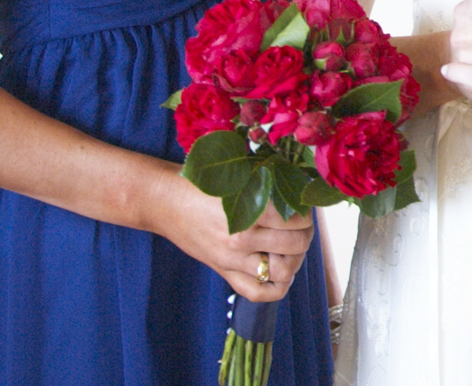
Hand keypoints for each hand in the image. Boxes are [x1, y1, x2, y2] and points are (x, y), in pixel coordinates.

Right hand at [149, 173, 314, 301]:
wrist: (164, 201)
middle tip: (303, 226)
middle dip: (306, 233)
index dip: (307, 212)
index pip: (297, 219)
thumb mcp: (236, 179)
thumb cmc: (200, 185)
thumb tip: (301, 193)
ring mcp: (232, 260)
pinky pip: (258, 292)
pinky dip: (277, 286)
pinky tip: (280, 270)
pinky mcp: (224, 271)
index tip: (304, 206)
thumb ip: (267, 188)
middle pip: (296, 245)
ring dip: (296, 259)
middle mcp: (241, 240)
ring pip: (283, 271)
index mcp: (247, 212)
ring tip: (292, 247)